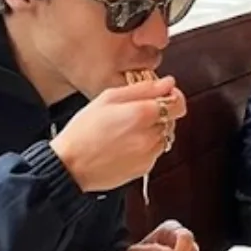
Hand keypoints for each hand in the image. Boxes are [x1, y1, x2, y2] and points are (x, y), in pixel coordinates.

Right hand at [50, 77, 186, 192]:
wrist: (70, 165)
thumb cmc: (84, 130)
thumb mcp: (108, 98)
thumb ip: (143, 88)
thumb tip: (168, 83)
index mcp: (142, 113)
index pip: (179, 103)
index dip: (172, 96)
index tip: (162, 95)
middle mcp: (150, 135)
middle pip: (172, 119)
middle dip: (160, 113)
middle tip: (136, 113)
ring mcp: (149, 154)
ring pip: (164, 136)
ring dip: (153, 130)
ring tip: (127, 130)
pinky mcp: (145, 168)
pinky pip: (154, 152)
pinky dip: (146, 146)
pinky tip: (125, 144)